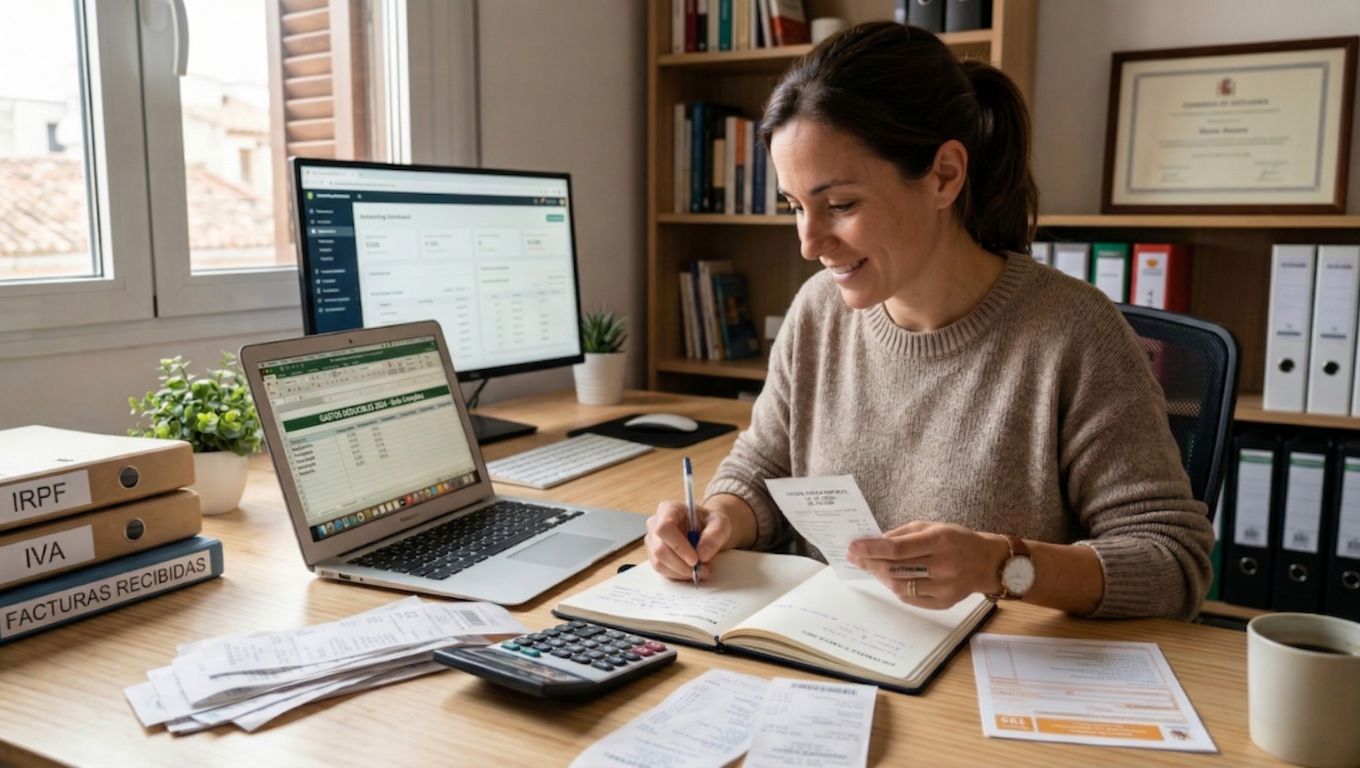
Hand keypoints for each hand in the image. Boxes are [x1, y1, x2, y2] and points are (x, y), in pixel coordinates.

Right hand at [645, 500, 735, 581]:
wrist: (706, 530)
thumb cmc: (710, 523)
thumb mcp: (720, 523)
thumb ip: (714, 536)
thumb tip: (702, 554)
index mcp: (669, 509)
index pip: (664, 528)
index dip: (678, 546)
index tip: (695, 559)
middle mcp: (655, 524)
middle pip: (660, 549)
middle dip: (682, 564)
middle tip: (701, 569)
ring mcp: (653, 541)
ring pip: (659, 563)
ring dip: (681, 572)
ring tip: (701, 570)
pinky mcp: (655, 556)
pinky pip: (662, 570)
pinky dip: (679, 575)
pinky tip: (691, 570)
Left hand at [847, 521, 1008, 608]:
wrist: (988, 562)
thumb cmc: (956, 540)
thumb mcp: (932, 527)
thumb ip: (903, 534)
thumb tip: (874, 543)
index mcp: (939, 541)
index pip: (897, 548)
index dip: (871, 549)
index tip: (854, 547)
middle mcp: (943, 565)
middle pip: (895, 569)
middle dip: (871, 563)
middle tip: (856, 558)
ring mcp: (944, 587)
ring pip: (900, 586)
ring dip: (880, 577)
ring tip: (872, 567)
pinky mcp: (944, 602)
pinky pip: (910, 598)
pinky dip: (896, 588)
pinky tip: (892, 578)